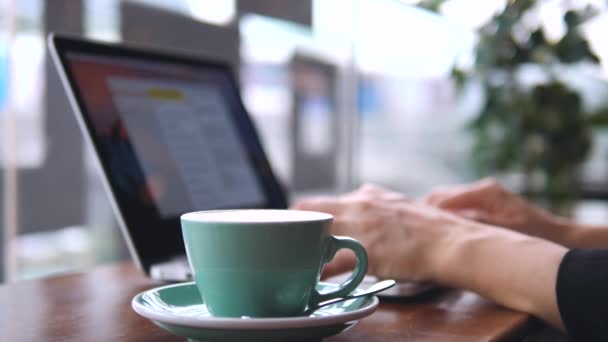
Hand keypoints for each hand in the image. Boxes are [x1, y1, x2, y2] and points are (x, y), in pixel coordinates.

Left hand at [293, 184, 473, 281]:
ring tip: (300, 266)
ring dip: (304, 250)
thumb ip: (378, 210)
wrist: (454, 243)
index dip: (303, 219)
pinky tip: (315, 283)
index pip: (317, 201)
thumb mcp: (401, 209)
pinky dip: (319, 274)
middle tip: (291, 251)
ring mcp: (360, 224)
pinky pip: (329, 264)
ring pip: (313, 234)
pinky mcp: (365, 249)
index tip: (298, 234)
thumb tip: (364, 222)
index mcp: (367, 194)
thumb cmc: (434, 231)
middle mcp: (359, 203)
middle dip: (296, 231)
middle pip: (305, 210)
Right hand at [425, 178, 570, 244]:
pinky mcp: (482, 200)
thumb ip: (471, 225)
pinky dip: (443, 215)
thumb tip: (442, 224)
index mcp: (484, 192)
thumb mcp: (500, 232)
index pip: (441, 199)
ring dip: (432, 214)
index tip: (411, 230)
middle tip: (413, 233)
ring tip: (423, 233)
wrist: (556, 235)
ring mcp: (481, 192)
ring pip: (444, 199)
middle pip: (438, 195)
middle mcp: (481, 188)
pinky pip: (454, 204)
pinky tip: (439, 231)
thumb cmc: (532, 235)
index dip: (424, 215)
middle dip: (424, 213)